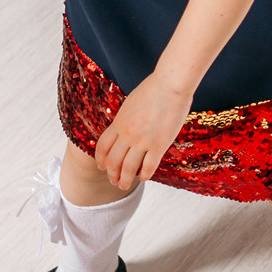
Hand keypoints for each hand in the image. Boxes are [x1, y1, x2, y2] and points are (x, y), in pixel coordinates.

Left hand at [94, 74, 191, 189]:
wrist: (170, 85)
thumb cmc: (154, 88)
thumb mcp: (131, 103)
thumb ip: (126, 118)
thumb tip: (123, 127)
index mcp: (118, 123)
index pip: (102, 147)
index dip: (100, 160)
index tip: (102, 167)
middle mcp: (127, 135)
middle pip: (113, 161)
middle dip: (112, 174)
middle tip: (114, 181)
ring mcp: (142, 141)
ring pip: (128, 168)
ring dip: (125, 179)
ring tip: (124, 185)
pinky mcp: (158, 145)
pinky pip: (148, 166)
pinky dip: (144, 175)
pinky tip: (144, 177)